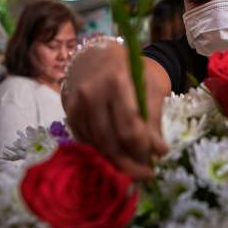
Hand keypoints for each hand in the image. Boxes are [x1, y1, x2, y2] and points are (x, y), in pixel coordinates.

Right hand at [63, 41, 168, 179]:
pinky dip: (104, 149)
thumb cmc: (130, 70)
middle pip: (111, 143)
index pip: (129, 127)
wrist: (97, 56)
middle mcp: (91, 94)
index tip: (159, 157)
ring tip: (136, 161)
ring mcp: (76, 105)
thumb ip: (153, 118)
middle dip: (132, 163)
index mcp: (116, 81)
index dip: (144, 148)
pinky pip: (88, 142)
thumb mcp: (150, 86)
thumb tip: (159, 152)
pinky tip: (118, 147)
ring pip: (99, 146)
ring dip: (119, 159)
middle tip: (147, 172)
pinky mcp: (69, 114)